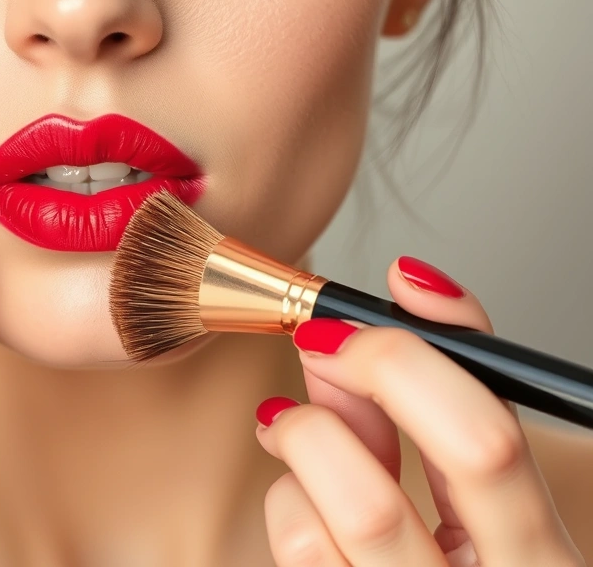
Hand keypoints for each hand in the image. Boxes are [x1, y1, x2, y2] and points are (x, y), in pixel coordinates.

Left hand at [257, 257, 585, 565]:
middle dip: (320, 425)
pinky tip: (307, 489)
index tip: (345, 326)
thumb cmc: (486, 545)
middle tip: (307, 367)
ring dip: (297, 458)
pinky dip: (289, 500)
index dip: (400, 368)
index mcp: (538, 556)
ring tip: (297, 429)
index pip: (482, 448)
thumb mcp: (490, 476)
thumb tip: (408, 288)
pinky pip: (295, 549)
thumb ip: (451, 393)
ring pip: (311, 536)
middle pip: (370, 509)